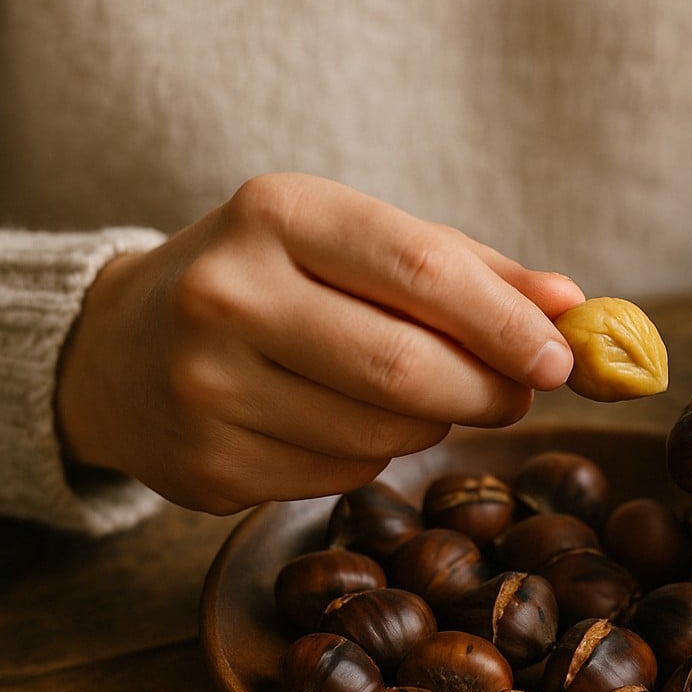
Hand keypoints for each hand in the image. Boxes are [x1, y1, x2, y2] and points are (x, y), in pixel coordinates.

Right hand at [57, 173, 582, 513]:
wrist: (118, 348)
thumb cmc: (269, 282)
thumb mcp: (352, 245)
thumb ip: (466, 270)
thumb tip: (573, 308)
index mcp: (277, 214)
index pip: (423, 271)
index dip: (508, 324)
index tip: (562, 357)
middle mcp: (229, 296)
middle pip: (407, 368)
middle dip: (487, 390)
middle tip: (518, 394)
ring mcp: (208, 388)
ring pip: (381, 434)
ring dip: (428, 425)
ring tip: (412, 396)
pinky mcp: (206, 466)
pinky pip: (340, 477)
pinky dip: (370, 456)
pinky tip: (340, 422)